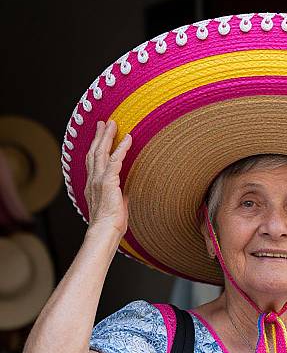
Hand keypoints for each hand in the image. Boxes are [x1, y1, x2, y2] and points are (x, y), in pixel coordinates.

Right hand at [84, 119, 131, 237]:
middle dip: (99, 136)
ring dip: (108, 136)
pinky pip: (116, 160)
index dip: (96, 147)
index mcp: (93, 185)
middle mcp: (93, 179)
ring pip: (102, 152)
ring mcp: (99, 179)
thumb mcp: (116, 206)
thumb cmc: (111, 223)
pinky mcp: (107, 181)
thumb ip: (119, 196)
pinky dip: (122, 148)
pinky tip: (128, 139)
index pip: (93, 162)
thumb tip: (125, 193)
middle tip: (104, 122)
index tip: (99, 136)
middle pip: (94, 152)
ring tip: (112, 124)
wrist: (105, 230)